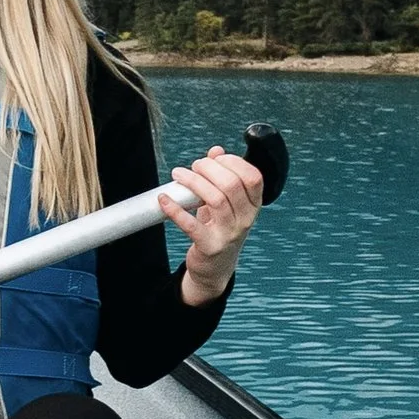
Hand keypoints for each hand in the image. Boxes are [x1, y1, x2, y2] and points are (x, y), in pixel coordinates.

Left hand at [164, 146, 264, 305]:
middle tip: (193, 166)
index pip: (253, 177)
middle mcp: (246, 219)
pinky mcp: (210, 246)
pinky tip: (164, 199)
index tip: (214, 158)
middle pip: (232, 185)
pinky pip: (192, 225)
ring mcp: (229, 234)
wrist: (215, 267)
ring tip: (178, 175)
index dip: (233, 162)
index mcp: (253, 205)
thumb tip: (216, 150)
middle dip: (209, 169)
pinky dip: (175, 210)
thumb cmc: (219, 228)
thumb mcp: (226, 202)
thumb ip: (223, 176)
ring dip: (193, 182)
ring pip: (215, 200)